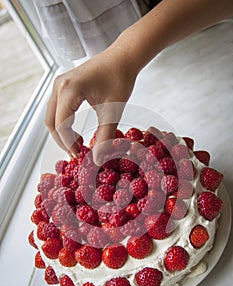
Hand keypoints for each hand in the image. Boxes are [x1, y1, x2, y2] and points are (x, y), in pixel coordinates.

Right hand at [45, 45, 136, 163]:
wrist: (122, 57)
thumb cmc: (120, 79)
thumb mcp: (113, 110)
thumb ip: (105, 136)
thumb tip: (97, 160)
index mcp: (70, 89)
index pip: (61, 124)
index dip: (68, 144)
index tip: (80, 156)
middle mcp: (59, 85)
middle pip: (51, 122)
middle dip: (62, 141)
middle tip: (78, 153)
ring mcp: (59, 84)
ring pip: (52, 116)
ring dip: (62, 133)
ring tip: (79, 144)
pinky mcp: (63, 85)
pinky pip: (57, 109)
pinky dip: (64, 123)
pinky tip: (76, 132)